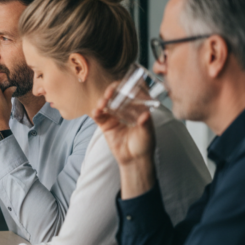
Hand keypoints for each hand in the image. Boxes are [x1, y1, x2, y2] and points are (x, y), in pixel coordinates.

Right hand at [93, 82, 156, 197]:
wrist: (134, 160)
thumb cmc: (144, 145)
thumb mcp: (148, 134)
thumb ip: (146, 124)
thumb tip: (147, 115)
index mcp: (136, 109)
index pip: (130, 94)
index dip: (126, 87)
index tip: (124, 84)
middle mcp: (124, 111)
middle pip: (116, 96)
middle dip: (112, 91)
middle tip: (111, 91)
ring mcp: (114, 118)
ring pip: (106, 105)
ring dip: (103, 101)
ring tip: (103, 102)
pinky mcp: (105, 126)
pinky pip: (99, 117)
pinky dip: (96, 112)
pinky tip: (97, 111)